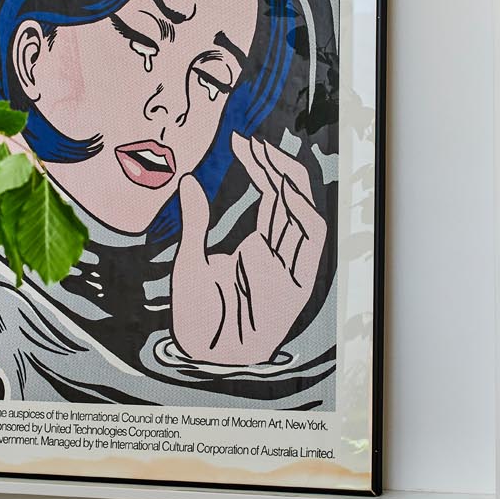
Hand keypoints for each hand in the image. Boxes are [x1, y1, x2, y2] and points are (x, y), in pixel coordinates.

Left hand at [171, 133, 327, 366]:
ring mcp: (291, 268)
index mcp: (260, 247)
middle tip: (252, 142)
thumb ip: (195, 222)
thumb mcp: (189, 261)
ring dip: (289, 183)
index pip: (272, 197)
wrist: (206, 357)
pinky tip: (286, 193)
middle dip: (276, 166)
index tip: (240, 141)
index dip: (262, 167)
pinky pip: (310, 244)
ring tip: (266, 158)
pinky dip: (303, 216)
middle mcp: (281, 254)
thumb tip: (188, 181)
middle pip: (291, 199)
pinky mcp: (298, 287)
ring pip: (304, 214)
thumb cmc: (198, 316)